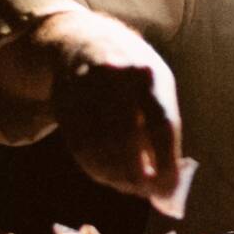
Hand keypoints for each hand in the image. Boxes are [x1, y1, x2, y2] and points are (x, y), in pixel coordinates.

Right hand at [40, 12, 182, 197]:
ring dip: (115, 176)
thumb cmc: (130, 72)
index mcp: (147, 75)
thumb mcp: (155, 84)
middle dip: (137, 174)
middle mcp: (115, 81)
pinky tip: (108, 176)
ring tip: (130, 187)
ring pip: (100, 147)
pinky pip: (80, 147)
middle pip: (127, 139)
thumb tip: (167, 179)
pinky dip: (96, 169)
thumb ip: (161, 125)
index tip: (169, 189)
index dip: (166, 162)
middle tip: (146, 192)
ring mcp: (85, 93)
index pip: (161, 124)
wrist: (81, 42)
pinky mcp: (64, 106)